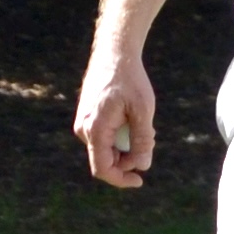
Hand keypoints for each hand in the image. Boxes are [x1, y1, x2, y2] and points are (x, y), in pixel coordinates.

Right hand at [74, 50, 157, 186]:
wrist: (114, 53)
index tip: (139, 180)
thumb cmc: (130, 79)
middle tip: (150, 140)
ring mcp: (83, 123)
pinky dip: (120, 135)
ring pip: (106, 148)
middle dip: (129, 157)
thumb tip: (142, 165)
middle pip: (106, 159)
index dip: (121, 179)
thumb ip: (142, 140)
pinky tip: (132, 119)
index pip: (103, 169)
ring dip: (126, 145)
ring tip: (143, 125)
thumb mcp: (142, 110)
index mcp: (95, 129)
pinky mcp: (87, 117)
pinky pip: (103, 136)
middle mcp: (84, 129)